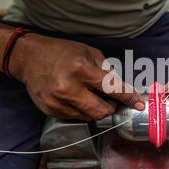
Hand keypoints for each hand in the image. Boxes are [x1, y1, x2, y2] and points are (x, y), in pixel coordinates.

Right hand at [11, 33, 144, 119]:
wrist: (28, 58)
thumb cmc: (61, 52)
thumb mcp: (88, 52)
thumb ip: (106, 70)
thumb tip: (121, 88)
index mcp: (81, 70)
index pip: (112, 89)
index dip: (128, 97)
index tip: (139, 104)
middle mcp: (69, 89)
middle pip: (102, 110)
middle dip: (111, 107)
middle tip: (111, 99)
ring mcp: (58, 102)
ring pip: (89, 117)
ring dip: (96, 109)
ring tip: (89, 94)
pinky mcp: (51, 110)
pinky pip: (75, 117)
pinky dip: (81, 110)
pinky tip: (76, 97)